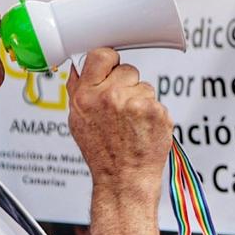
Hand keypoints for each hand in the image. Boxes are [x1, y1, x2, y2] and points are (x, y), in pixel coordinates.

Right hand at [67, 47, 172, 194]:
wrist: (124, 178)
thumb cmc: (102, 154)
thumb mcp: (77, 121)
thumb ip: (77, 90)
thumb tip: (77, 67)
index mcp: (86, 96)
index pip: (101, 56)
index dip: (110, 61)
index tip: (112, 68)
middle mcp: (109, 97)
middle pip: (127, 70)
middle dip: (127, 85)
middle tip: (122, 109)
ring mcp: (133, 103)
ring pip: (144, 86)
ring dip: (141, 100)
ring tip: (132, 123)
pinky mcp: (155, 111)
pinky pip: (157, 101)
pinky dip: (154, 114)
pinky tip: (144, 129)